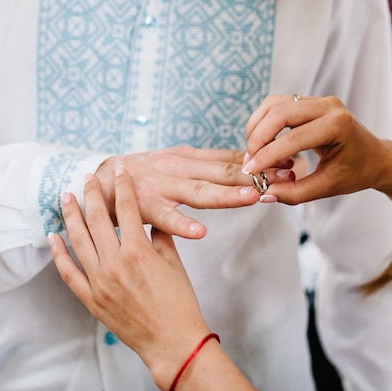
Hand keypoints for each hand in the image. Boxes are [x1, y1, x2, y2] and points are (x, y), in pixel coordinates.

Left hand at [50, 167, 211, 390]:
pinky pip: (67, 273)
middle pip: (97, 219)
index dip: (122, 186)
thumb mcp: (174, 263)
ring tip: (66, 197)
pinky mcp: (91, 299)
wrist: (172, 340)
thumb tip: (151, 221)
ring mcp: (99, 282)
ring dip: (71, 215)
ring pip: (78, 241)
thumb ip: (160, 236)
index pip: (126, 208)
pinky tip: (53, 237)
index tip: (118, 170)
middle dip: (91, 193)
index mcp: (138, 251)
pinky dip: (58, 254)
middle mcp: (114, 263)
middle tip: (87, 177)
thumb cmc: (179, 303)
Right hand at [94, 146, 293, 238]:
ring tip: (252, 197)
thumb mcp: (179, 161)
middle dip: (257, 175)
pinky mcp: (144, 205)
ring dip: (227, 194)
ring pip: (200, 191)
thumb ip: (210, 166)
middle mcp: (180, 167)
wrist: (100, 175)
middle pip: (224, 171)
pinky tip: (199, 233)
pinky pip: (166, 218)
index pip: (232, 158)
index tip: (291, 163)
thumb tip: (250, 165)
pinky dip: (182, 224)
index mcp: (190, 157)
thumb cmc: (147, 171)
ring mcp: (163, 186)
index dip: (262, 161)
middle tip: (286, 177)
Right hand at [243, 94, 391, 203]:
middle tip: (249, 162)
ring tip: (254, 152)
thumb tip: (264, 194)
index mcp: (339, 126)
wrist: (375, 158)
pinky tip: (261, 142)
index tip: (250, 171)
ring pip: (274, 104)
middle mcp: (329, 106)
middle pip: (279, 112)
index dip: (267, 155)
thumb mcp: (327, 188)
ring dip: (257, 127)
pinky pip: (278, 104)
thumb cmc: (355, 173)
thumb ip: (295, 193)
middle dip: (258, 138)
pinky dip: (264, 122)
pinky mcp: (309, 101)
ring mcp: (319, 100)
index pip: (293, 138)